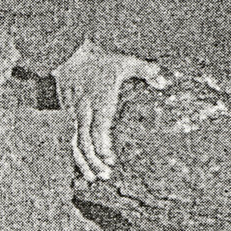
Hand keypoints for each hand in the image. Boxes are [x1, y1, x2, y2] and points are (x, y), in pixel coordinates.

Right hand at [54, 41, 165, 181]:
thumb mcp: (126, 61)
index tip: (111, 159)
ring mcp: (72, 113)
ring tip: (93, 178)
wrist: (69, 52)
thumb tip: (164, 82)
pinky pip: (71, 137)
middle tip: (105, 176)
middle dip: (93, 161)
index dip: (102, 146)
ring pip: (75, 142)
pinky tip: (86, 165)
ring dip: (83, 162)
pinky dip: (78, 153)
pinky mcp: (67, 114)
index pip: (98, 128)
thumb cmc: (102, 58)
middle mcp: (83, 110)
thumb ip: (146, 70)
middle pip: (84, 141)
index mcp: (98, 100)